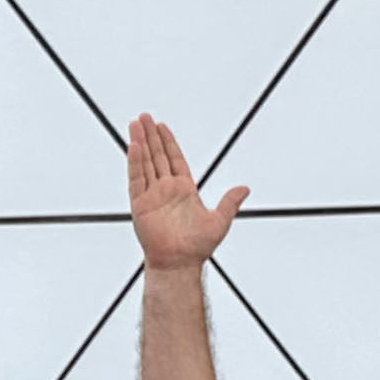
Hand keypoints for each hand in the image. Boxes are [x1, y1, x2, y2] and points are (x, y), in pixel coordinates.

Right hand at [126, 115, 245, 275]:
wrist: (180, 263)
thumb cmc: (198, 247)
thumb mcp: (220, 220)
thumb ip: (230, 202)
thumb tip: (245, 188)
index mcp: (184, 190)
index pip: (174, 159)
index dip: (168, 142)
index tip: (162, 126)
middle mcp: (166, 190)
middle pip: (157, 156)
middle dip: (151, 136)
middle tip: (144, 116)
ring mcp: (152, 196)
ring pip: (145, 163)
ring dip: (140, 143)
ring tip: (135, 123)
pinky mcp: (140, 204)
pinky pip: (136, 179)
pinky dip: (135, 162)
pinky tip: (134, 146)